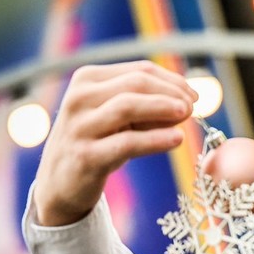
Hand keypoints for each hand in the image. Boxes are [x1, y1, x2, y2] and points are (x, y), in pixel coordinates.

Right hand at [34, 61, 195, 225]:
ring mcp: (79, 127)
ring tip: (187, 114)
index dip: (172, 80)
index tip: (194, 95)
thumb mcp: (119, 118)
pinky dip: (155, 139)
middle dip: (170, 92)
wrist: (60, 183)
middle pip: (135, 84)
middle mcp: (78, 98)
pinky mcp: (85, 156)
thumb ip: (148, 107)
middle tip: (193, 106)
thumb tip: (189, 100)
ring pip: (127, 106)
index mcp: (87, 80)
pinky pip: (126, 143)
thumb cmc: (97, 142)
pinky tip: (177, 139)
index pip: (138, 71)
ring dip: (163, 108)